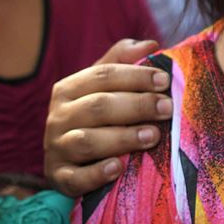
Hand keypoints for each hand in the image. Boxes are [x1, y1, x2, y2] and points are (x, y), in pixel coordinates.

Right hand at [45, 38, 171, 196]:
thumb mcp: (104, 88)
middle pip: (97, 106)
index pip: (102, 76)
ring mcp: (56, 149)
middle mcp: (57, 117)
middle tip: (167, 108)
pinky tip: (119, 168)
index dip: (135, 76)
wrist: (70, 163)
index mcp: (67, 89)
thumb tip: (150, 45)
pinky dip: (96, 174)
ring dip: (122, 138)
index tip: (165, 80)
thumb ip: (124, 62)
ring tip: (153, 136)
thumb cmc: (96, 118)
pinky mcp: (59, 178)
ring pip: (87, 141)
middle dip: (136, 105)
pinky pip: (75, 178)